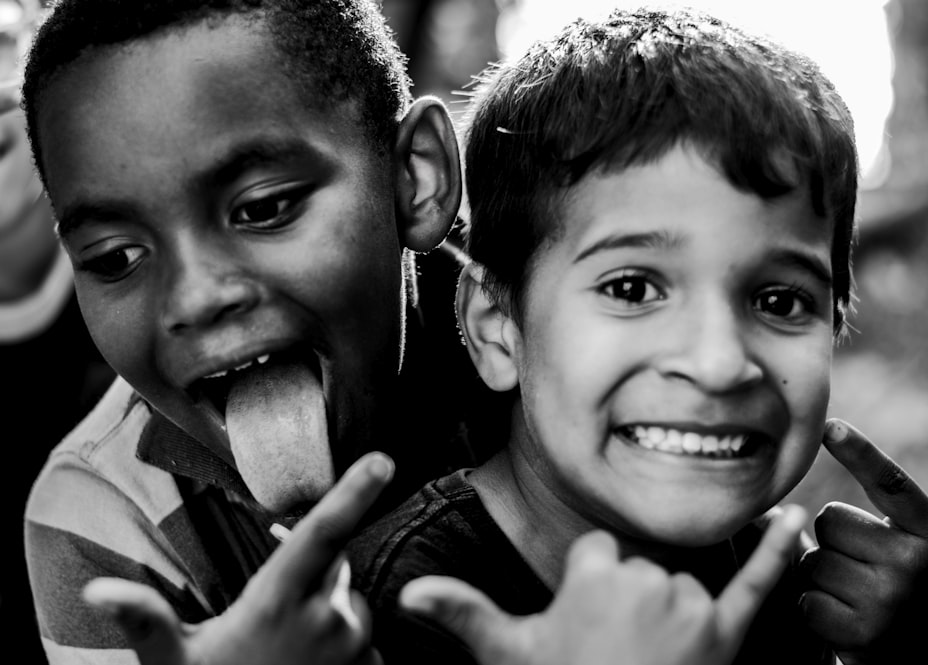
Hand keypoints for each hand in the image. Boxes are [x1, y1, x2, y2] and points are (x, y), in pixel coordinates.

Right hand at [83, 452, 394, 664]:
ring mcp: (351, 649)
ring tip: (287, 649)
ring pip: (350, 606)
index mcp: (277, 603)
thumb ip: (146, 621)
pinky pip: (363, 642)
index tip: (381, 460)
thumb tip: (98, 590)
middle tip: (276, 608)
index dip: (351, 493)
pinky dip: (343, 645)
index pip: (322, 535)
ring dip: (327, 613)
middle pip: (336, 567)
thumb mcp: (174, 663)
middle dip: (315, 572)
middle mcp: (324, 620)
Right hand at [400, 505, 806, 664]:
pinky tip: (792, 518)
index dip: (587, 589)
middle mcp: (645, 579)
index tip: (582, 624)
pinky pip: (755, 583)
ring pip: (681, 586)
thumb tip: (404, 592)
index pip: (596, 553)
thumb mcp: (509, 653)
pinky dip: (776, 550)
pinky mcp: (728, 634)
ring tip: (649, 662)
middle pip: (639, 569)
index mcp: (593, 573)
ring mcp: (690, 606)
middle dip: (628, 603)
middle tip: (614, 652)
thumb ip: (463, 612)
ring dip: (672, 614)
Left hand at [799, 418, 927, 664]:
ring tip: (853, 595)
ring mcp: (892, 597)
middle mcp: (916, 560)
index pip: (889, 483)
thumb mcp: (884, 545)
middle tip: (859, 568)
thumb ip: (845, 519)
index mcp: (926, 529)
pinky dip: (814, 609)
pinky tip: (844, 620)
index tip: (830, 426)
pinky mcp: (865, 632)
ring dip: (818, 576)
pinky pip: (806, 600)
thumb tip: (769, 503)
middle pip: (828, 520)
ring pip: (811, 561)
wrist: (907, 648)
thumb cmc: (882, 584)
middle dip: (829, 540)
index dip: (860, 452)